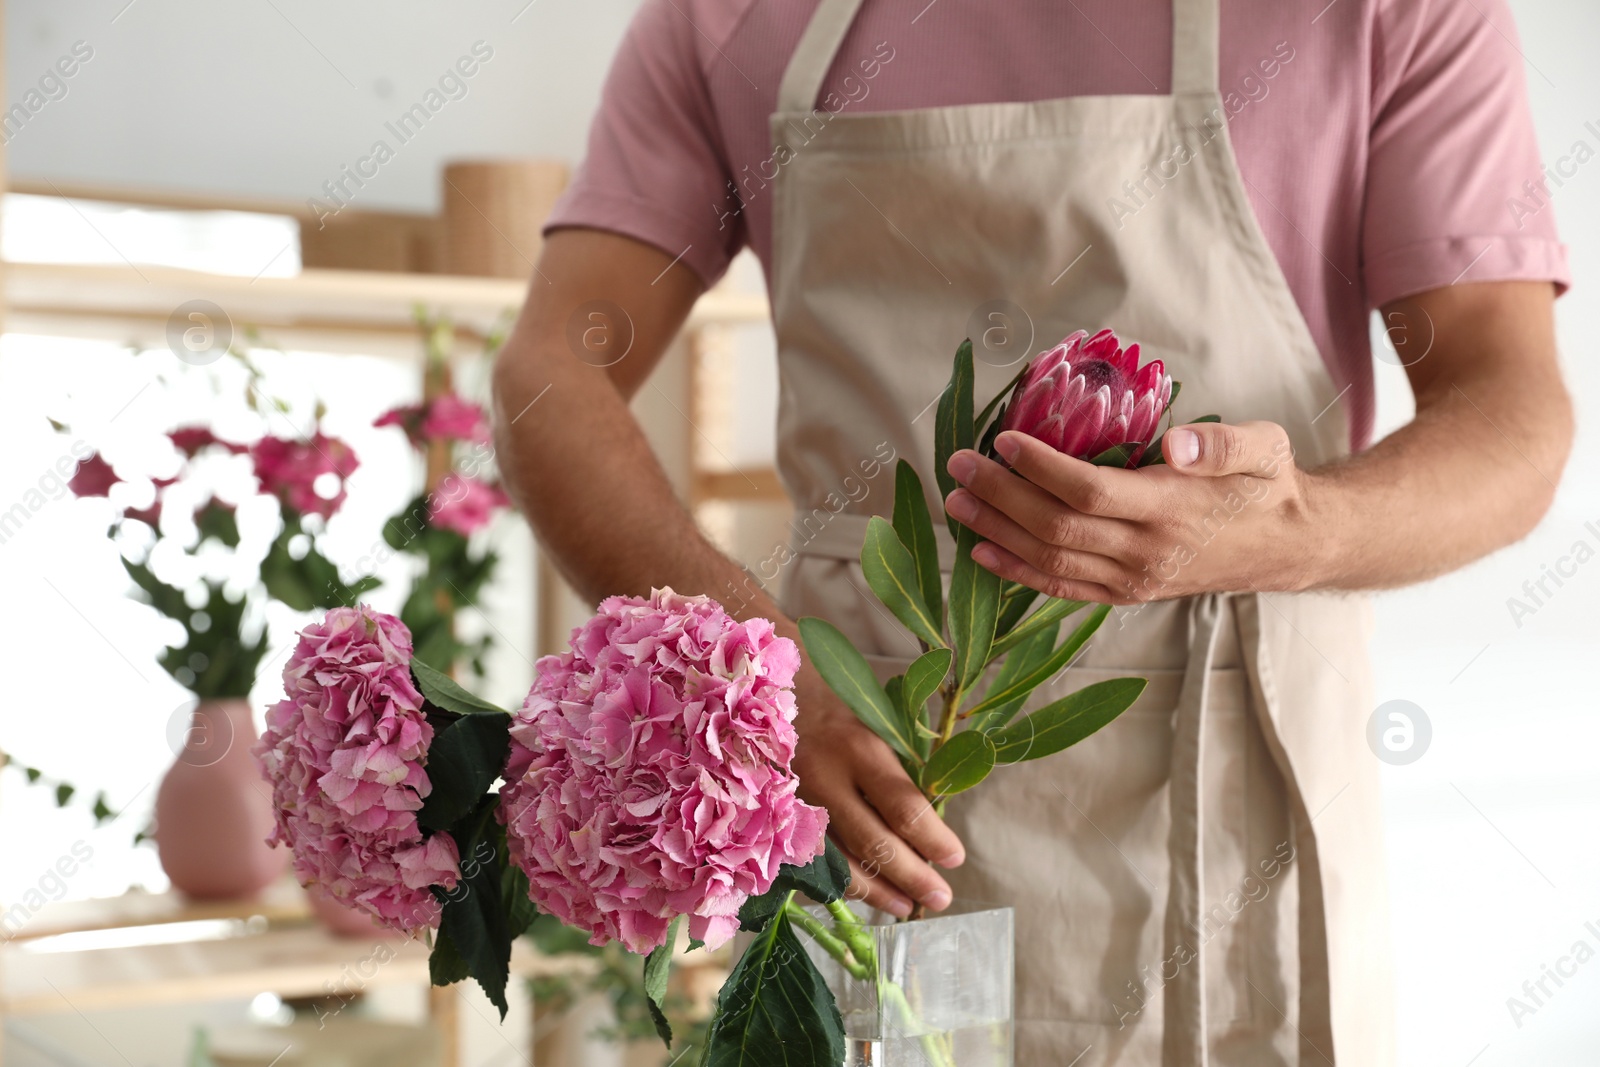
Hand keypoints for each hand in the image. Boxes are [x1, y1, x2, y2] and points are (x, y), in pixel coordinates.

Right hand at [791, 672, 963, 916]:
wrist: (763, 692)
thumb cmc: (832, 704)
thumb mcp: (872, 724)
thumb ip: (896, 772)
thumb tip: (928, 824)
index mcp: (857, 749)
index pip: (903, 807)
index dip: (933, 839)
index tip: (955, 859)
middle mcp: (824, 779)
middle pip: (874, 843)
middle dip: (912, 877)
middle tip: (940, 897)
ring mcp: (794, 803)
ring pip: (839, 863)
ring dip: (877, 891)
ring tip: (906, 907)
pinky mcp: (774, 819)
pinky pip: (810, 863)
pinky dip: (838, 883)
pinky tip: (862, 894)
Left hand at [941, 422, 1321, 603]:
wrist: (1286, 547)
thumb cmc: (1267, 487)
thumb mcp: (1264, 448)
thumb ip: (1222, 443)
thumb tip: (1175, 443)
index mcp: (1173, 510)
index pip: (1089, 492)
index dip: (1041, 469)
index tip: (1003, 440)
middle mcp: (1146, 552)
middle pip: (1056, 528)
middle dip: (1000, 495)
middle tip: (960, 464)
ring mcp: (1132, 579)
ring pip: (1050, 561)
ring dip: (997, 531)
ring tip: (956, 501)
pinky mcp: (1125, 594)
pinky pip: (1061, 588)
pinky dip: (1017, 572)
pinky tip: (982, 550)